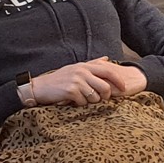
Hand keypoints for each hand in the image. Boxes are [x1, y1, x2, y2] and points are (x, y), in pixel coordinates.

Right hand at [30, 58, 148, 105]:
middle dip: (106, 95)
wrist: (40, 87)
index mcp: (85, 66)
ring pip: (95, 96)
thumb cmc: (60, 79)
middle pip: (105, 87)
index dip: (118, 80)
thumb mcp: (76, 68)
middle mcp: (82, 72)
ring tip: (83, 99)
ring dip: (91, 101)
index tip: (123, 88)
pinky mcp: (71, 90)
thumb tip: (107, 58)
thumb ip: (92, 63)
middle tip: (101, 98)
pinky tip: (72, 101)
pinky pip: (83, 102)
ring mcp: (76, 81)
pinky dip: (79, 104)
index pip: (108, 71)